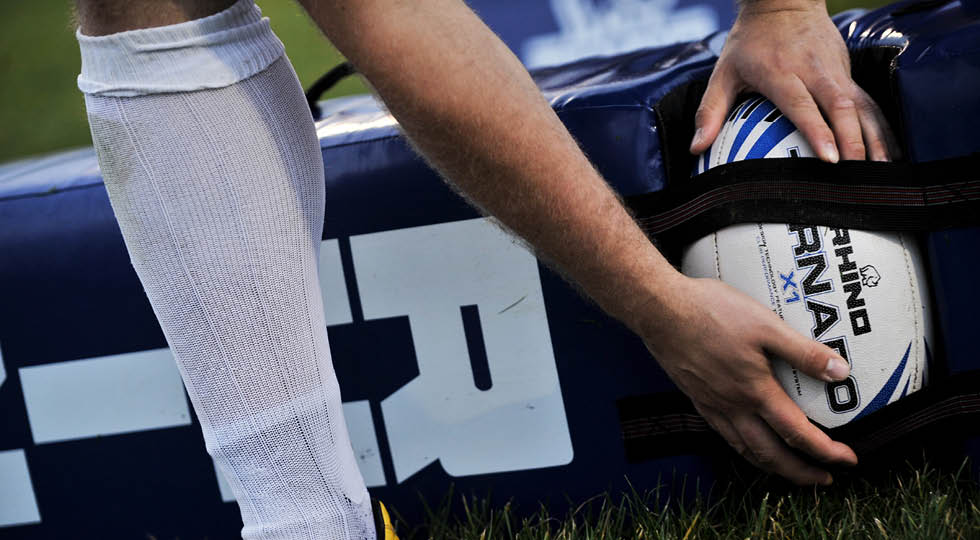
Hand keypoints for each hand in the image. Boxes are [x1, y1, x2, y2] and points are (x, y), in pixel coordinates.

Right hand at [641, 274, 857, 484]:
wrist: (660, 310)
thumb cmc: (710, 312)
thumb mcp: (765, 325)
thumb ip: (802, 352)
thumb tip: (839, 372)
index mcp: (754, 392)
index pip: (797, 434)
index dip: (827, 451)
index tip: (848, 458)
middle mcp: (732, 406)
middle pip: (771, 455)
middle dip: (800, 473)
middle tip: (822, 478)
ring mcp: (711, 404)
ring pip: (744, 449)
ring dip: (771, 465)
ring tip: (788, 469)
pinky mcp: (696, 396)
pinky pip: (724, 434)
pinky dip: (743, 448)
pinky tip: (747, 440)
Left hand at [690, 0, 898, 161]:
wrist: (784, 1)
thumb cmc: (750, 42)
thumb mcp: (723, 72)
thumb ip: (709, 111)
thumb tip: (695, 148)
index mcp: (780, 70)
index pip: (801, 103)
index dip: (817, 129)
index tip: (830, 158)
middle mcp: (813, 69)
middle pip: (839, 104)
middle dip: (853, 139)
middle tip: (857, 172)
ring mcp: (835, 69)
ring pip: (861, 103)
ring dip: (874, 136)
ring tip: (882, 168)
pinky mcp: (848, 71)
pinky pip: (869, 101)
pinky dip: (882, 127)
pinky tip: (890, 151)